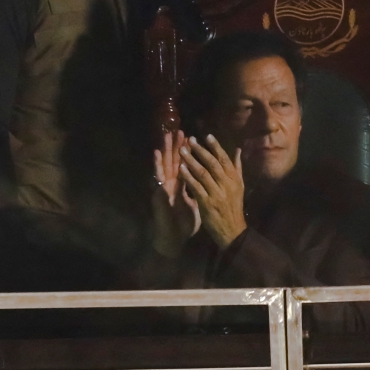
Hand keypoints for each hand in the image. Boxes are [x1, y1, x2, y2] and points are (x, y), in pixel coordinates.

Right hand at [151, 131, 199, 257]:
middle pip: (175, 162)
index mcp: (183, 186)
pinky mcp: (159, 195)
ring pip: (165, 167)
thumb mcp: (198, 204)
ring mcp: (165, 189)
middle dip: (177, 146)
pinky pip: (158, 178)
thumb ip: (204, 191)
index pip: (187, 166)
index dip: (190, 153)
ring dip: (165, 152)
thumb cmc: (185, 222)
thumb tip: (213, 183)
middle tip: (180, 130)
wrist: (174, 238)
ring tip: (166, 137)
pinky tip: (156, 156)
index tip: (195, 138)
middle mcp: (173, 185)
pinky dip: (157, 167)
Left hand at [179, 135, 245, 249]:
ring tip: (182, 150)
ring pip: (203, 173)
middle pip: (213, 163)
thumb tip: (237, 150)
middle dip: (201, 150)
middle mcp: (227, 184)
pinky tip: (180, 168)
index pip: (224, 159)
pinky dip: (188, 177)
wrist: (232, 230)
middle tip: (190, 139)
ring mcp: (217, 194)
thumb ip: (237, 167)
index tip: (207, 135)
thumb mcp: (239, 186)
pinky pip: (196, 187)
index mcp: (234, 179)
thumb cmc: (234, 206)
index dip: (216, 147)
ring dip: (191, 160)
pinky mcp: (207, 203)